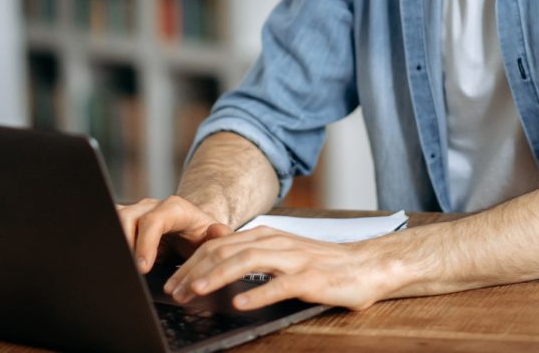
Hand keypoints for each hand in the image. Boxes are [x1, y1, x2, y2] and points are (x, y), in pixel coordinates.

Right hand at [116, 196, 233, 272]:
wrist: (190, 229)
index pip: (154, 220)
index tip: (143, 267)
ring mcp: (134, 212)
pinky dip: (108, 241)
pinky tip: (110, 260)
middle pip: (127, 217)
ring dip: (113, 242)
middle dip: (124, 244)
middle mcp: (150, 206)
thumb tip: (218, 231)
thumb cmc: (199, 235)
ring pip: (113, 219)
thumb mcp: (213, 236)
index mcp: (174, 208)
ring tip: (117, 266)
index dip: (146, 243)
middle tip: (127, 270)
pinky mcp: (123, 221)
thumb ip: (220, 234)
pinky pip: (108, 225)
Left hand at [163, 226, 391, 310]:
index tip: (174, 281)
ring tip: (198, 290)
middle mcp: (276, 242)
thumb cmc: (321, 264)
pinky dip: (258, 293)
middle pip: (227, 251)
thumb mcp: (281, 253)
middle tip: (176, 290)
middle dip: (196, 270)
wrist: (364, 266)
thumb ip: (252, 253)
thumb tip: (216, 259)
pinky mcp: (311, 278)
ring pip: (248, 261)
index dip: (193, 262)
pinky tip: (240, 302)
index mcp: (266, 236)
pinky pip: (280, 284)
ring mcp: (294, 259)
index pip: (219, 245)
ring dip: (219, 276)